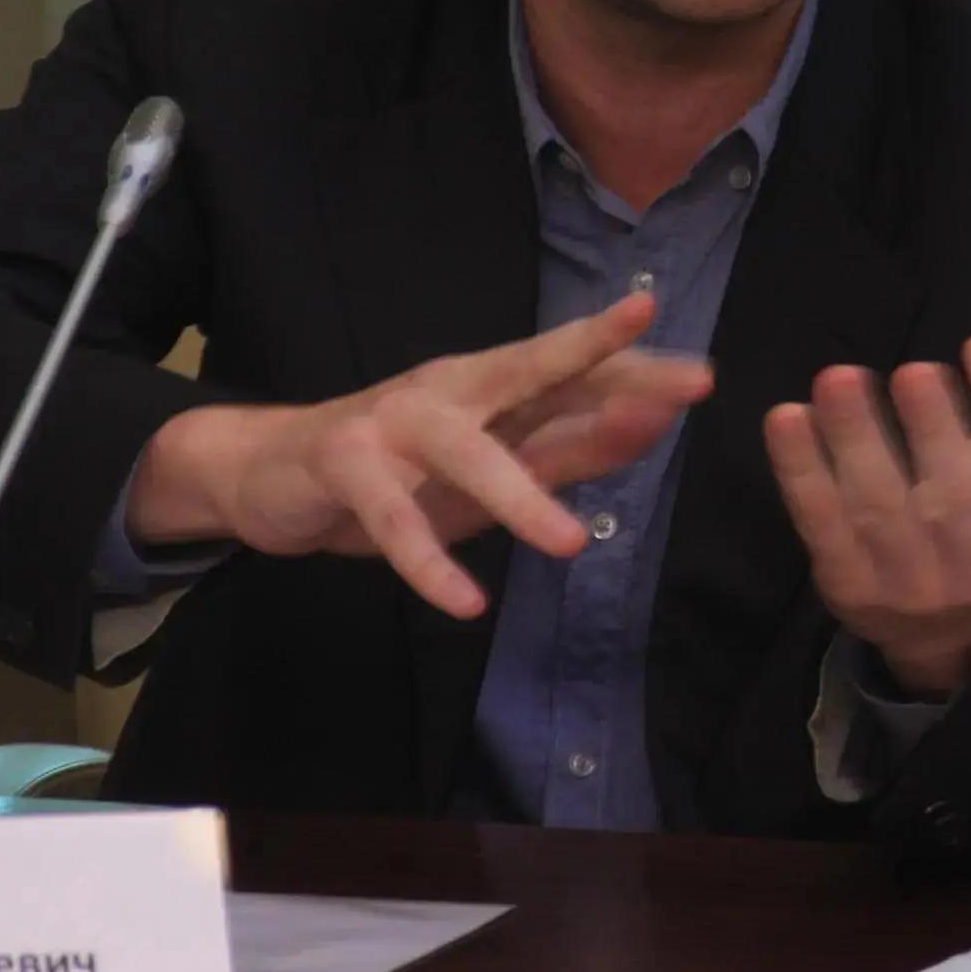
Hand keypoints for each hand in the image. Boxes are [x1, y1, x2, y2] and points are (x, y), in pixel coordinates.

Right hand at [126, 293, 710, 616]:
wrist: (268, 473)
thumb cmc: (398, 469)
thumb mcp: (490, 465)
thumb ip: (564, 449)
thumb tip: (648, 427)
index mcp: (490, 385)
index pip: (573, 370)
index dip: (635, 369)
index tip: (702, 373)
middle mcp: (451, 390)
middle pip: (533, 372)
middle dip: (607, 373)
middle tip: (679, 390)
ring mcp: (395, 422)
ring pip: (466, 452)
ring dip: (520, 497)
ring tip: (572, 546)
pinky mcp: (346, 466)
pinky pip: (392, 518)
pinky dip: (427, 562)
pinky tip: (464, 602)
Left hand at [762, 292, 970, 696]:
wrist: (941, 623)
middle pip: (958, 497)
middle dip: (935, 429)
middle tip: (913, 370)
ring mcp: (911, 582)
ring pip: (882, 509)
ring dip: (857, 440)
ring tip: (838, 377)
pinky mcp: (850, 585)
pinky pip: (821, 523)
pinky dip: (802, 469)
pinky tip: (786, 417)